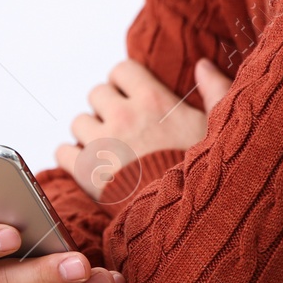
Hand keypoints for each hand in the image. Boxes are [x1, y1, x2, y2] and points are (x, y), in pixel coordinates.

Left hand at [55, 58, 232, 199]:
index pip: (120, 70)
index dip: (124, 84)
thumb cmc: (207, 174)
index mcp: (153, 100)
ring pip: (78, 122)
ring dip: (90, 134)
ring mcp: (102, 143)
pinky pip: (62, 152)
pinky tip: (89, 166)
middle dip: (106, 108)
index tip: (132, 99)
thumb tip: (202, 65)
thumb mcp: (220, 128)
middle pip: (96, 94)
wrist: (188, 218)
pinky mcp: (87, 171)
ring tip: (108, 150)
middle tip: (122, 128)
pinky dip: (72, 158)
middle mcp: (123, 116)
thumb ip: (215, 90)